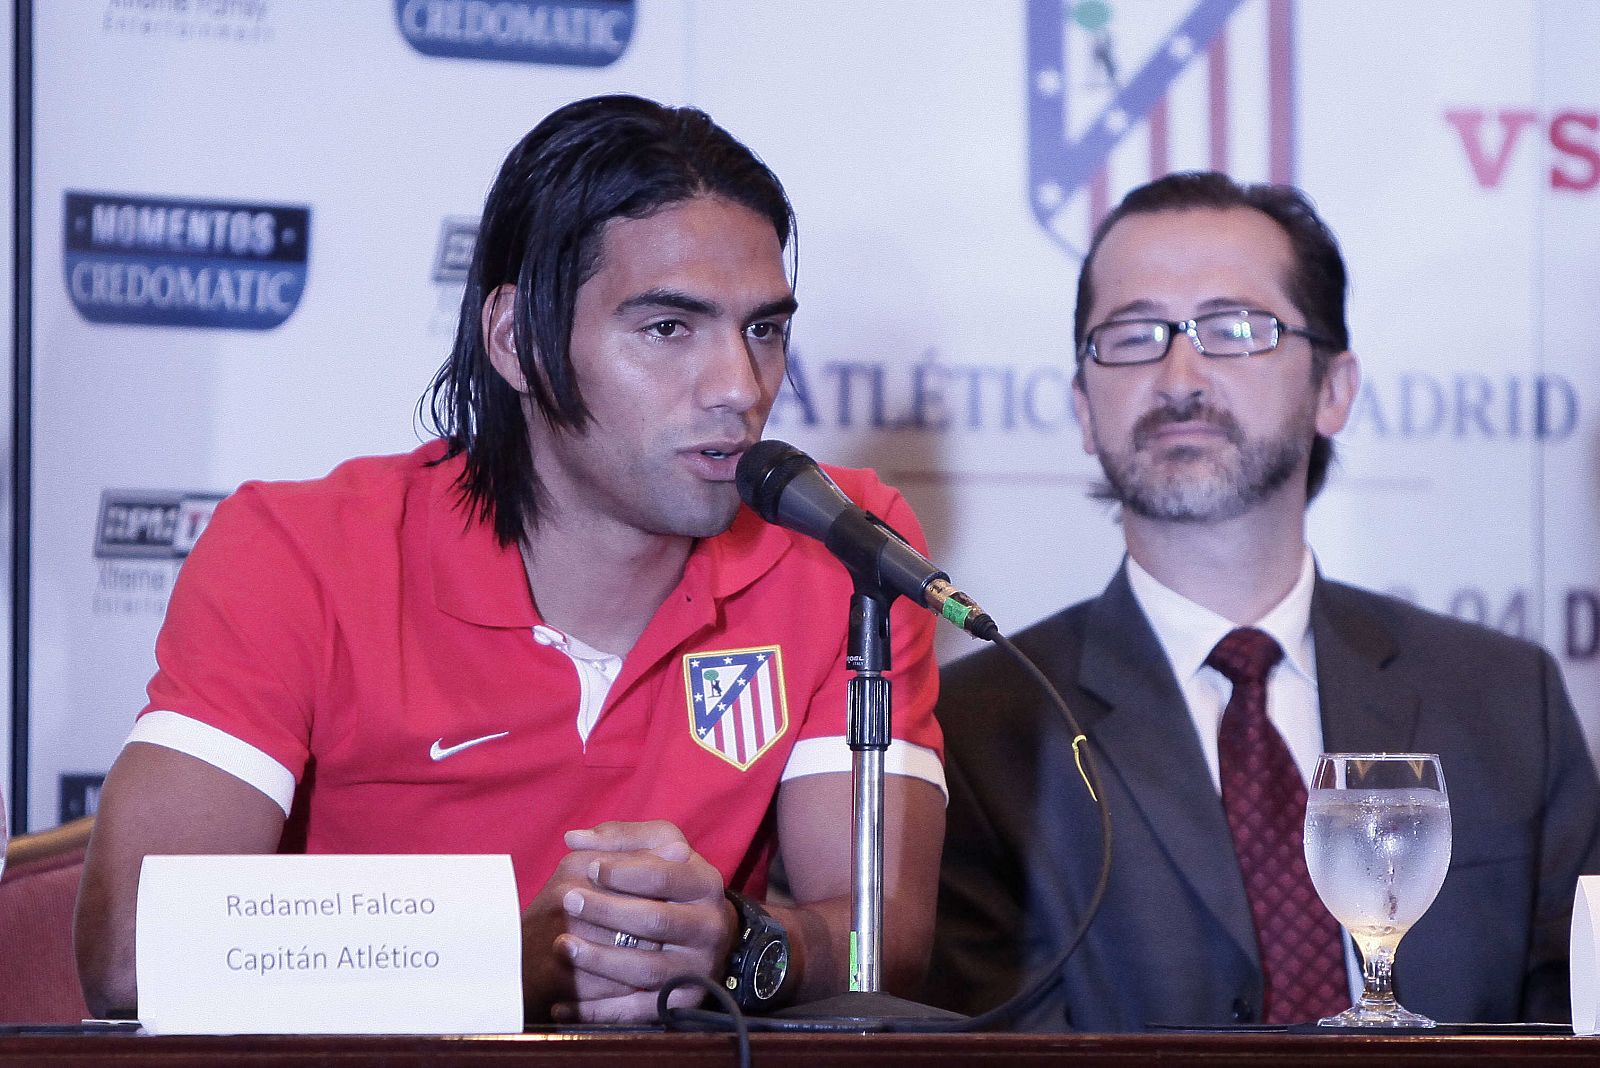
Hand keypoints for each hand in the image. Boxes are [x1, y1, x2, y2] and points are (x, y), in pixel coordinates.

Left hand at [521, 820, 736, 1023]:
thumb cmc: (670, 883)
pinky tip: (565, 1003)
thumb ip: (619, 838)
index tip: (591, 867)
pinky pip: (641, 1011)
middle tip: (568, 901)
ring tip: (562, 947)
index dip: (624, 872)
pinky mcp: (685, 1001)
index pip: (664, 875)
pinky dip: (601, 1010)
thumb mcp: (658, 850)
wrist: (704, 933)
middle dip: (606, 911)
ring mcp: (699, 967)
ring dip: (600, 960)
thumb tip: (573, 838)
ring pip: (646, 969)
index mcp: (705, 883)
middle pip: (654, 921)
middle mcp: (710, 926)